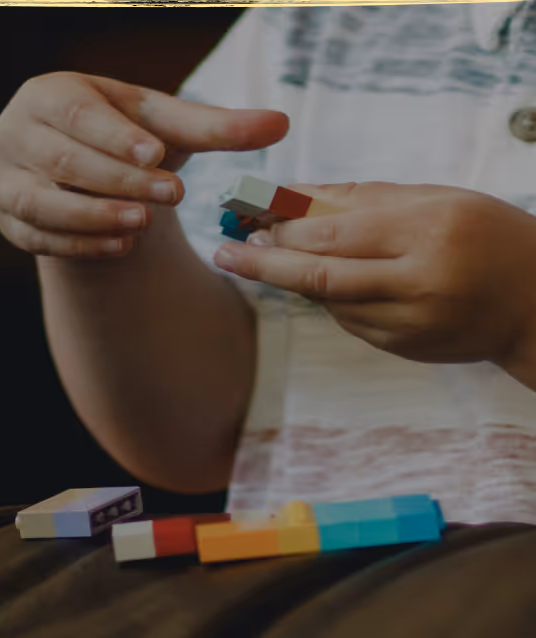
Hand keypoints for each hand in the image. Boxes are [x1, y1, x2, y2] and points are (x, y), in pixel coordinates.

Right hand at [0, 72, 288, 258]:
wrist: (81, 175)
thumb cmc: (123, 140)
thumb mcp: (165, 128)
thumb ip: (218, 126)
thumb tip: (282, 122)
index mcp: (50, 94)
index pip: (77, 113)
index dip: (115, 136)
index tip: (158, 155)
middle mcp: (15, 132)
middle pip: (63, 159)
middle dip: (118, 180)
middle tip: (169, 196)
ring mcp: (2, 179)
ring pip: (41, 203)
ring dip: (94, 216)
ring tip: (141, 224)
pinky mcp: (7, 220)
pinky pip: (38, 237)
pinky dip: (78, 244)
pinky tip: (120, 247)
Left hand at [213, 182, 535, 370]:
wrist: (534, 302)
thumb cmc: (484, 235)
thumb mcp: (434, 199)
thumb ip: (363, 197)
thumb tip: (295, 196)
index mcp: (428, 231)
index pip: (335, 233)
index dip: (284, 230)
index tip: (246, 221)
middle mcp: (417, 282)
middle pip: (320, 277)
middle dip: (265, 264)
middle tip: (225, 253)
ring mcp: (410, 323)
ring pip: (329, 302)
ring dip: (294, 279)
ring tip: (266, 257)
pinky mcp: (402, 348)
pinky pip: (348, 320)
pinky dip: (327, 299)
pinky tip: (324, 280)